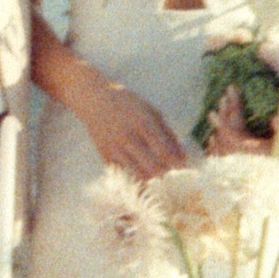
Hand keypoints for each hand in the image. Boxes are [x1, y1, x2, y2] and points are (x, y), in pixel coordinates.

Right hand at [68, 72, 190, 183]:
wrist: (95, 101)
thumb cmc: (128, 104)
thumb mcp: (152, 112)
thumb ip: (169, 134)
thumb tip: (183, 158)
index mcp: (143, 123)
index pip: (164, 151)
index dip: (177, 163)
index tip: (183, 167)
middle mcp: (128, 137)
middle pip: (153, 168)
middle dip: (165, 172)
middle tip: (169, 169)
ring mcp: (116, 148)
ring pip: (139, 175)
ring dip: (151, 176)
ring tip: (156, 170)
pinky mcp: (106, 155)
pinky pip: (126, 173)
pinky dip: (135, 174)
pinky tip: (139, 167)